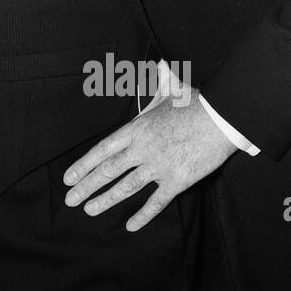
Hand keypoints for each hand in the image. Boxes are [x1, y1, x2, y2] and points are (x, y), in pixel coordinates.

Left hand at [62, 77, 237, 230]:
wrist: (222, 118)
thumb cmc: (196, 102)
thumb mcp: (171, 88)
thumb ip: (160, 80)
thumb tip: (161, 65)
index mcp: (136, 129)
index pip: (102, 150)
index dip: (83, 166)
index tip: (68, 178)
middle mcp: (142, 149)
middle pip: (108, 171)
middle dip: (86, 187)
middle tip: (70, 201)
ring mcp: (158, 166)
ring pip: (126, 187)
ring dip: (106, 201)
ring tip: (89, 211)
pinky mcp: (177, 180)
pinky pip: (156, 202)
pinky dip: (143, 215)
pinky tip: (130, 226)